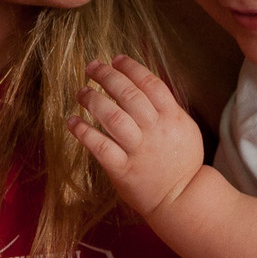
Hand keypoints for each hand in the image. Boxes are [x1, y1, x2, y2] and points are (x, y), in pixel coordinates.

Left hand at [69, 56, 204, 219]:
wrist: (182, 198)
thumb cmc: (182, 161)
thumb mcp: (184, 128)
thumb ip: (166, 107)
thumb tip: (143, 83)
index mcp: (172, 117)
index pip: (150, 83)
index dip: (131, 68)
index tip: (116, 59)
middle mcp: (155, 131)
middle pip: (129, 95)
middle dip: (107, 76)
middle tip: (92, 67)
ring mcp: (139, 150)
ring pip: (113, 117)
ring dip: (93, 100)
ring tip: (81, 92)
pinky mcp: (123, 170)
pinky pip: (100, 147)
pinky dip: (84, 132)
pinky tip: (72, 121)